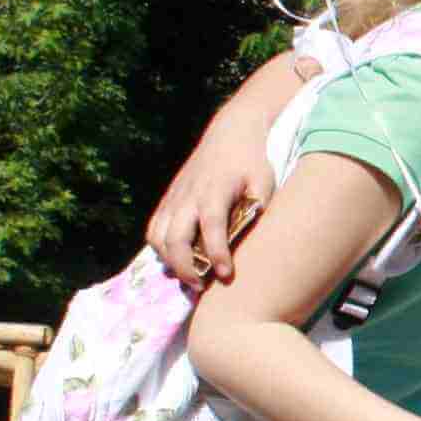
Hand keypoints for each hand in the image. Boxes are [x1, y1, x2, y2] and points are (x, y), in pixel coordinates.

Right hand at [147, 131, 274, 286]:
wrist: (234, 132)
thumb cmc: (255, 161)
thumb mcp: (265, 182)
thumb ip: (257, 208)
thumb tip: (254, 240)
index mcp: (215, 191)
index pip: (212, 226)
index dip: (216, 252)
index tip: (225, 274)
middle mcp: (189, 196)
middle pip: (175, 237)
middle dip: (185, 267)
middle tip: (201, 288)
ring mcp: (175, 197)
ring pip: (158, 236)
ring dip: (169, 261)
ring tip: (190, 279)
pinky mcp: (169, 199)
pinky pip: (154, 229)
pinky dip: (160, 249)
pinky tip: (177, 262)